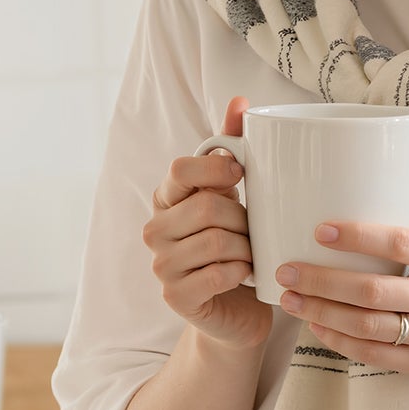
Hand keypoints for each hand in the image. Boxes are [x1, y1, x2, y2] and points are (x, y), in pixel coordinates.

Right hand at [144, 95, 272, 356]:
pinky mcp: (174, 296)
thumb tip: (240, 100)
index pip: (181, 168)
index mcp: (166, 197)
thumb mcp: (235, 194)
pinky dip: (241, 273)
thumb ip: (233, 147)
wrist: (239, 308)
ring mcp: (160, 264)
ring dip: (246, 248)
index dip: (217, 169)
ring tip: (251, 254)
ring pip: (216, 241)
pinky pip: (217, 274)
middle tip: (253, 230)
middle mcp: (155, 228)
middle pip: (207, 207)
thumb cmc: (237, 244)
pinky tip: (245, 276)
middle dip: (243, 219)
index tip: (243, 176)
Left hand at [272, 175, 408, 384]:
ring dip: (322, 312)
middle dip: (322, 280)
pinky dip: (343, 342)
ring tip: (289, 297)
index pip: (400, 244)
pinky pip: (378, 355)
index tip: (320, 228)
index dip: (357, 235)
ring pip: (368, 326)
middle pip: (373, 290)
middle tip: (284, 268)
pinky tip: (318, 326)